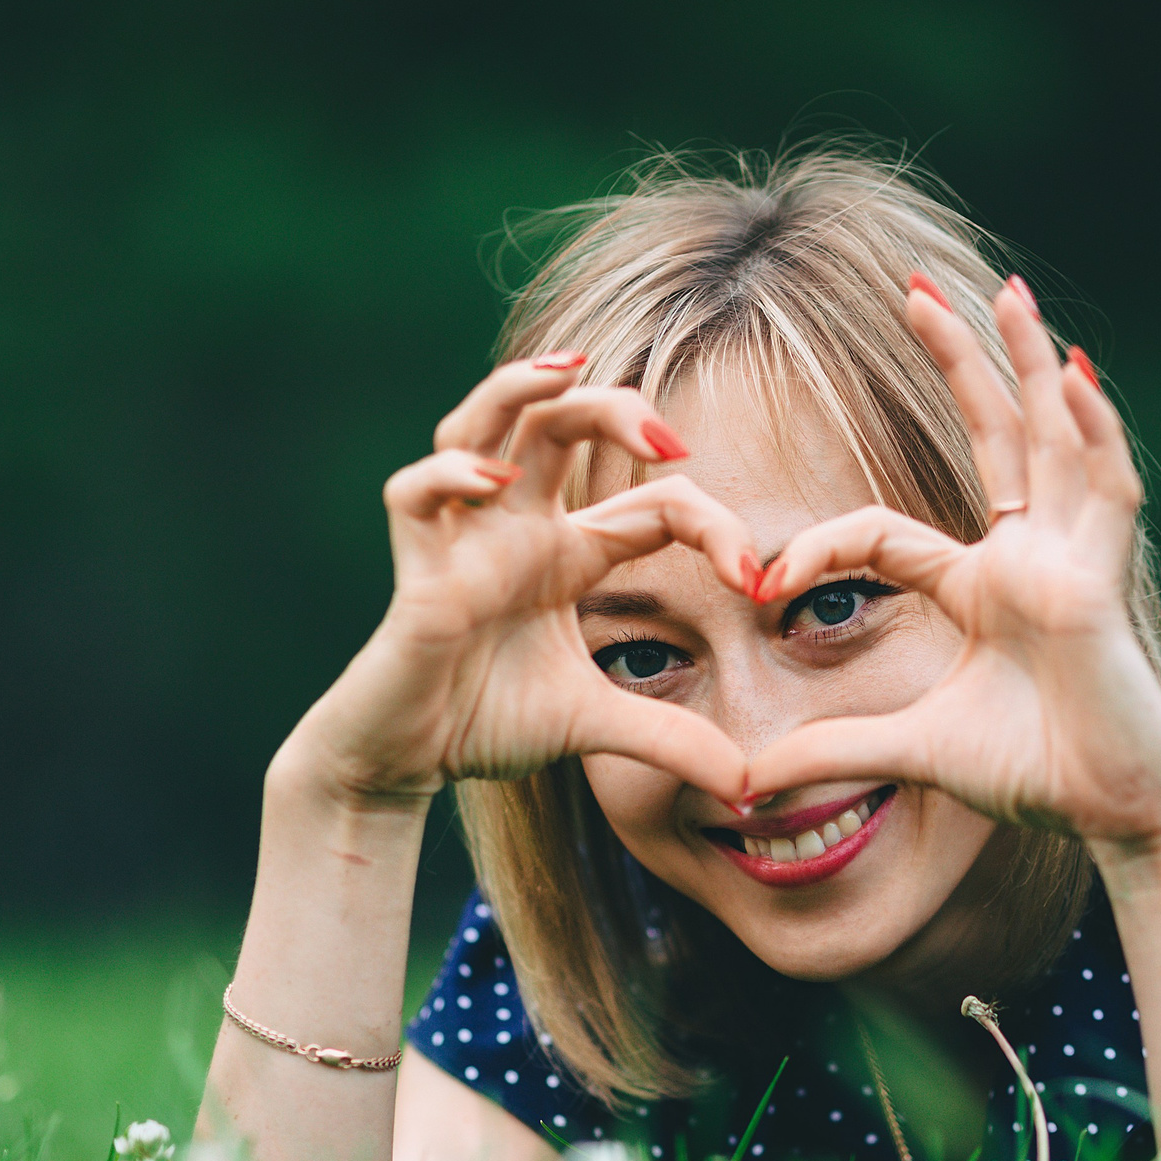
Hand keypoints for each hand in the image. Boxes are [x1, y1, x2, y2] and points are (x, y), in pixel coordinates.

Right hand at [293, 357, 761, 805]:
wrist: (407, 760)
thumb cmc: (485, 723)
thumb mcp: (597, 728)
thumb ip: (670, 741)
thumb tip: (748, 786)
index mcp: (566, 554)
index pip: (650, 503)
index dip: (711, 525)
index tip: (753, 581)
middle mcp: (514, 529)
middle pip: (555, 423)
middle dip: (610, 407)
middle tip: (665, 435)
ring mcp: (462, 542)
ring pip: (474, 426)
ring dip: (515, 389)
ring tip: (563, 374)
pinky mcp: (417, 573)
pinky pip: (413, 497)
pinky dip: (447, 477)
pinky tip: (491, 482)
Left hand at [743, 279, 1160, 857]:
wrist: (1115, 816)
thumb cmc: (1035, 776)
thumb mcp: (910, 751)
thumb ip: (829, 752)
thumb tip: (742, 780)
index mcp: (980, 586)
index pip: (885, 533)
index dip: (819, 548)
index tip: (761, 582)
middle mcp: (1028, 556)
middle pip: (991, 434)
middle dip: (956, 358)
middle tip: (913, 287)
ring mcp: (1072, 560)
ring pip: (1053, 438)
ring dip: (1030, 362)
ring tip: (1006, 293)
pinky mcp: (1104, 582)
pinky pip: (1106, 491)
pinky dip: (1095, 433)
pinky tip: (1074, 375)